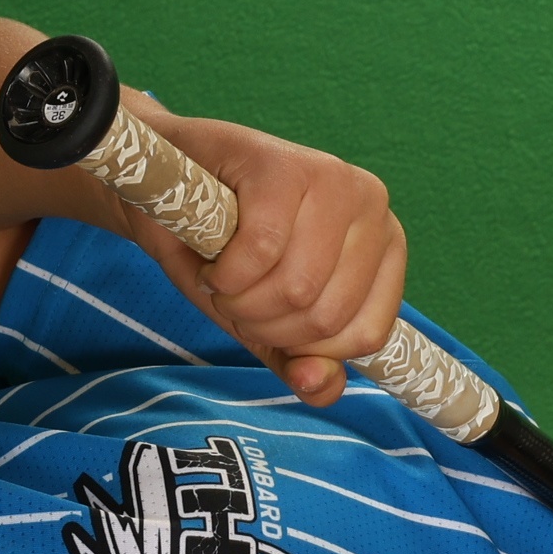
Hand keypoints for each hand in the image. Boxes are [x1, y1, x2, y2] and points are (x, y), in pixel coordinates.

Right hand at [122, 105, 410, 405]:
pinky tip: (213, 258)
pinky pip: (261, 252)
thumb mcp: (268, 321)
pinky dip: (223, 273)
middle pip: (324, 316)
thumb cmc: (227, 254)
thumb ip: (300, 361)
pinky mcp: (286, 167)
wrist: (167, 188)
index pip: (366, 335)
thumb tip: (319, 386)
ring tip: (223, 277)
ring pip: (296, 288)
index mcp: (385, 248)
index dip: (304, 346)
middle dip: (263, 323)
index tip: (269, 319)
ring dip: (239, 302)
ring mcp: (334, 181)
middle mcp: (373, 207)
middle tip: (235, 295)